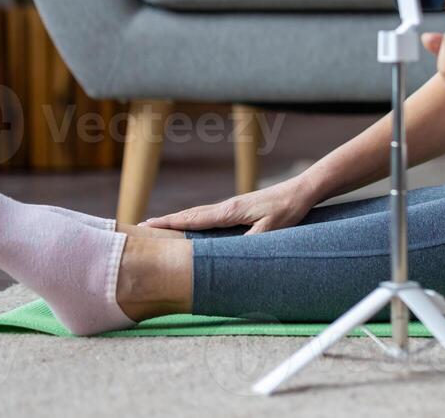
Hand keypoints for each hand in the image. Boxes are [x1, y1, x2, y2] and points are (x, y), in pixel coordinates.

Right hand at [137, 175, 317, 235]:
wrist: (302, 190)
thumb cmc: (288, 208)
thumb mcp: (271, 228)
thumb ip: (251, 241)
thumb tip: (230, 254)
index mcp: (230, 212)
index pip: (193, 219)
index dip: (170, 223)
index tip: (147, 225)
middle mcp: (227, 207)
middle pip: (190, 215)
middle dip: (166, 222)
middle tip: (141, 227)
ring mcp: (232, 207)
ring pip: (199, 215)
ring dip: (179, 221)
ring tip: (160, 228)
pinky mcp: (240, 209)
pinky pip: (210, 217)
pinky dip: (195, 220)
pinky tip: (194, 226)